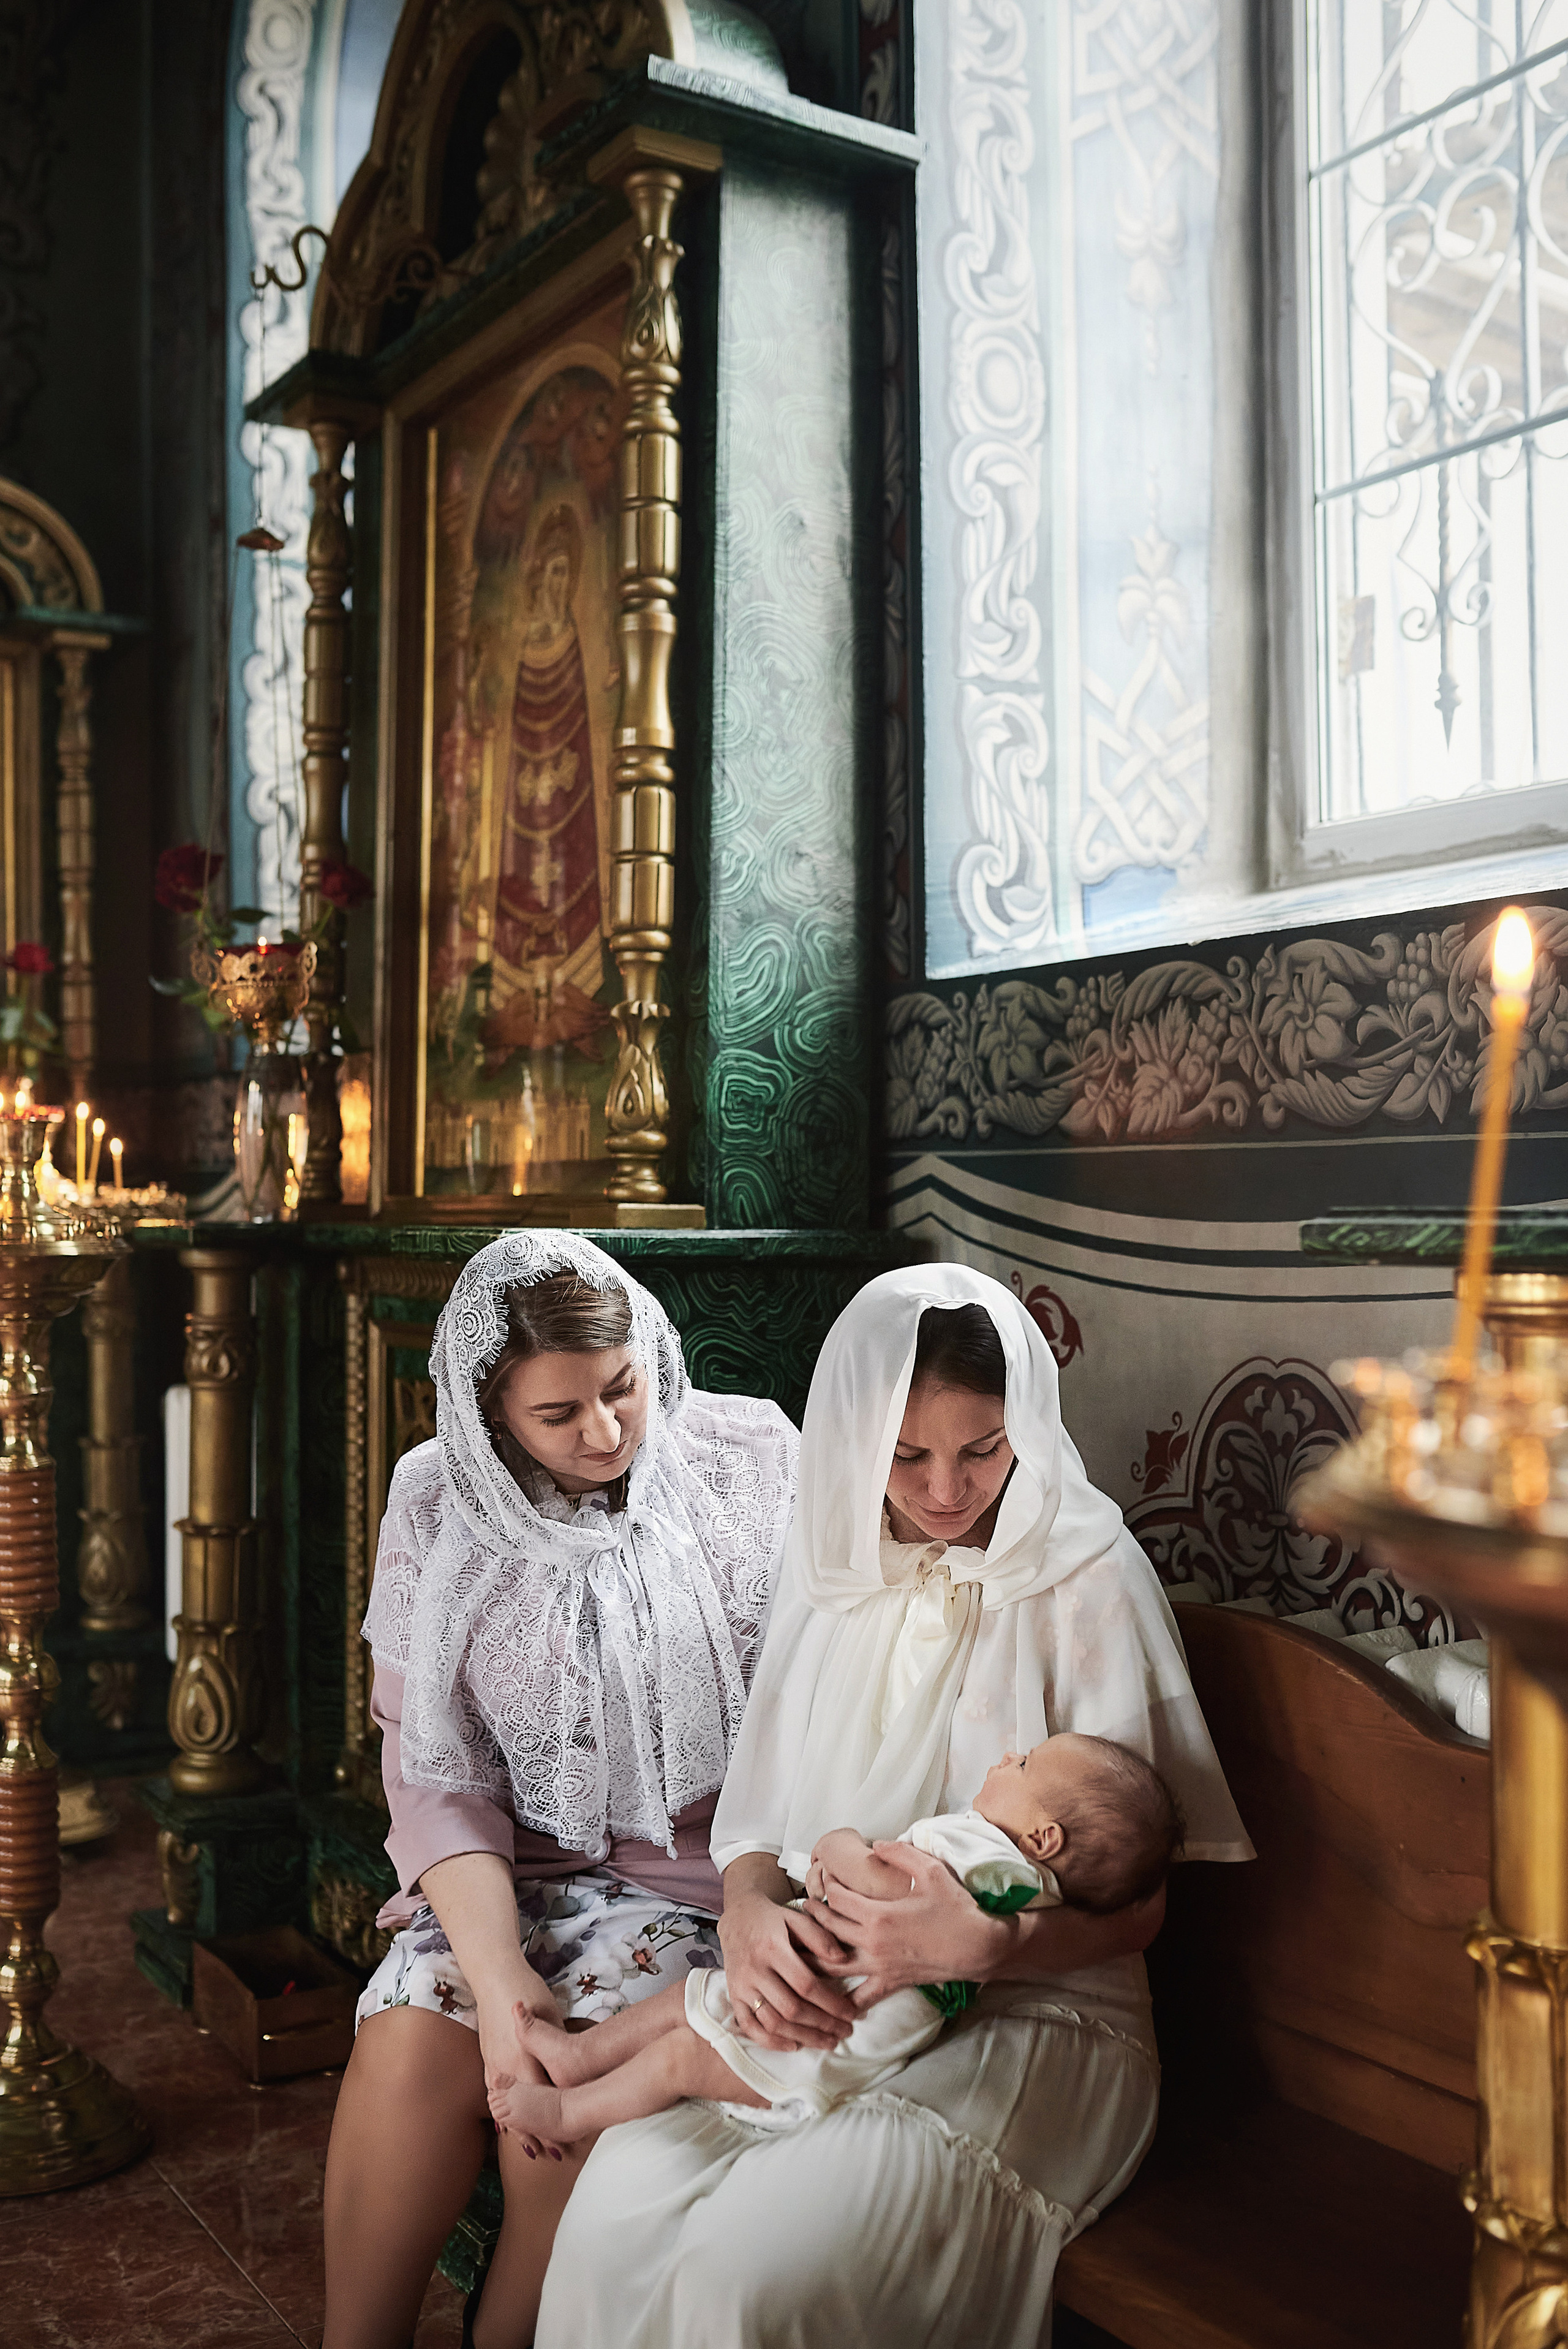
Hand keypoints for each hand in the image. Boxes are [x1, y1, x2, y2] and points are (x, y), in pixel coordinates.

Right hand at [477, 1992, 563, 2162]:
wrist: (494, 1976)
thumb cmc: (527, 1991)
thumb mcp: (551, 2016)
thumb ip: (555, 2048)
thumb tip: (570, 2072)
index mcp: (523, 2057)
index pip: (541, 2098)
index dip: (552, 2121)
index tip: (566, 2139)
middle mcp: (505, 2066)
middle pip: (522, 2108)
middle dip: (536, 2132)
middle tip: (552, 2155)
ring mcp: (493, 2064)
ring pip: (505, 2105)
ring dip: (517, 2127)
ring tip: (531, 2150)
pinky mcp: (487, 2058)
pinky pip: (494, 2093)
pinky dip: (501, 2111)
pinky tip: (506, 2126)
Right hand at [716, 1889, 859, 2051]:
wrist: (736, 1916)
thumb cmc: (773, 1918)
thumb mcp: (796, 1917)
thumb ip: (820, 1937)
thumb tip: (843, 1960)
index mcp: (772, 1948)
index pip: (806, 1985)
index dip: (831, 2003)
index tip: (851, 2014)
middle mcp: (754, 1970)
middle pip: (791, 2008)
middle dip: (822, 2025)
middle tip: (845, 2032)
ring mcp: (741, 1986)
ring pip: (772, 2022)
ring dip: (803, 2037)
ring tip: (828, 2042)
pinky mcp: (733, 1997)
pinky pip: (749, 2027)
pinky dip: (771, 2042)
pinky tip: (794, 2045)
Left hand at [805, 1842, 1005, 2007]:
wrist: (978, 1947)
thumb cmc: (955, 1907)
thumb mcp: (930, 1870)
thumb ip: (900, 1852)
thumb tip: (876, 1845)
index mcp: (878, 1914)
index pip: (837, 1898)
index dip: (826, 1884)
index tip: (822, 1876)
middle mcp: (872, 1942)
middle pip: (829, 1928)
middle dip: (813, 1914)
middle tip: (804, 1905)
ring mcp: (879, 1966)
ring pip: (834, 1964)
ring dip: (815, 1955)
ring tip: (802, 1946)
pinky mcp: (890, 1983)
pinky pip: (860, 1997)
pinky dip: (843, 2001)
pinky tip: (830, 2001)